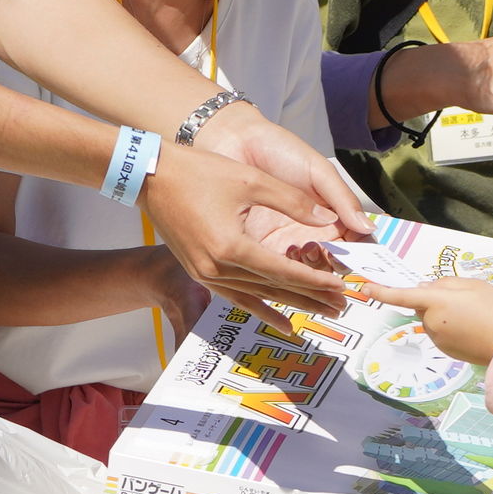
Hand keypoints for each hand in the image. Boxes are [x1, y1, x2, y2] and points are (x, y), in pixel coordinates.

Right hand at [143, 105, 361, 308]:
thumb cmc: (199, 172)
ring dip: (291, 304)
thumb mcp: (251, 180)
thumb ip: (293, 202)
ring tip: (322, 311)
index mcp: (231, 246)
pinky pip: (237, 296)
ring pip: (258, 295)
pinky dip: (261, 308)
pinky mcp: (200, 273)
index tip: (341, 287)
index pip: (284, 270)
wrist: (150, 177)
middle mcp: (217, 268)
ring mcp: (206, 274)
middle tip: (342, 306)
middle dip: (311, 297)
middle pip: (274, 288)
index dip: (315, 280)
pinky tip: (282, 321)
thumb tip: (328, 220)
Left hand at [366, 273, 492, 367]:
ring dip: (443, 313)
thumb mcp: (474, 285)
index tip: (365, 287)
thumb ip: (446, 283)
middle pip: (422, 304)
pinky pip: (441, 331)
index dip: (382, 291)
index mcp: (437, 302)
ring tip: (473, 314)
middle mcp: (431, 321)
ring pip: (431, 318)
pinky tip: (471, 328)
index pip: (402, 295)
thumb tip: (424, 288)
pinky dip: (450, 327)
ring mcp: (437, 338)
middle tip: (463, 298)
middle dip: (433, 298)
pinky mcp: (445, 350)